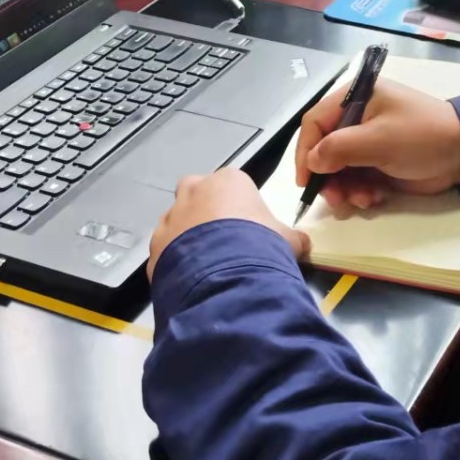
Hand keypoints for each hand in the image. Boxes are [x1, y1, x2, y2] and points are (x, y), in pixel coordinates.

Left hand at [148, 167, 308, 280]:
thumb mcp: (288, 240)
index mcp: (228, 180)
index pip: (234, 185)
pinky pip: (166, 249)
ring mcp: (170, 217)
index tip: (249, 228)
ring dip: (189, 237)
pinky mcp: (155, 245)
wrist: (225, 277)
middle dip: (206, 211)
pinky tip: (192, 278)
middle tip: (224, 240)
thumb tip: (304, 243)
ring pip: (178, 222)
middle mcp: (194, 191)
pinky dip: (176, 260)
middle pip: (198, 194)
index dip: (242, 206)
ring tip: (208, 265)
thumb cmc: (260, 245)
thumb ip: (293, 238)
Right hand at [294, 78, 459, 209]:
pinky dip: (360, 192)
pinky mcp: (379, 163)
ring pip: (338, 169)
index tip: (306, 179)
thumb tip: (312, 162)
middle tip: (336, 198)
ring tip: (361, 201)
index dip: (305, 151)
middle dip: (328, 177)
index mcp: (356, 98)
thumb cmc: (421, 136)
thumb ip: (339, 148)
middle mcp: (357, 118)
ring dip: (344, 189)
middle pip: (324, 149)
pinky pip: (356, 180)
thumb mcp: (378, 140)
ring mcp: (368, 142)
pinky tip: (374, 199)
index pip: (314, 122)